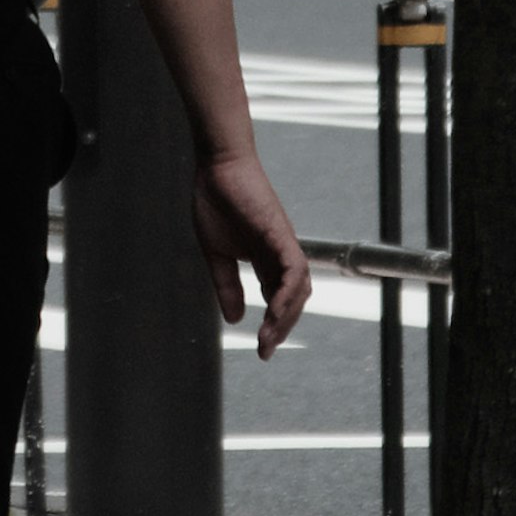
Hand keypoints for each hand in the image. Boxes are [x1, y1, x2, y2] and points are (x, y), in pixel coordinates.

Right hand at [191, 146, 309, 353]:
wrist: (217, 165)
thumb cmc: (216, 200)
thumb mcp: (217, 253)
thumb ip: (227, 285)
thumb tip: (235, 318)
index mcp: (265, 259)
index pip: (278, 300)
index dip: (274, 326)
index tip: (261, 350)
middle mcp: (280, 255)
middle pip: (294, 299)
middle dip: (282, 328)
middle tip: (265, 350)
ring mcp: (283, 244)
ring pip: (299, 288)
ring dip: (287, 316)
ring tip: (269, 337)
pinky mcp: (280, 234)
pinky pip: (294, 269)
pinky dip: (289, 292)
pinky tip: (276, 310)